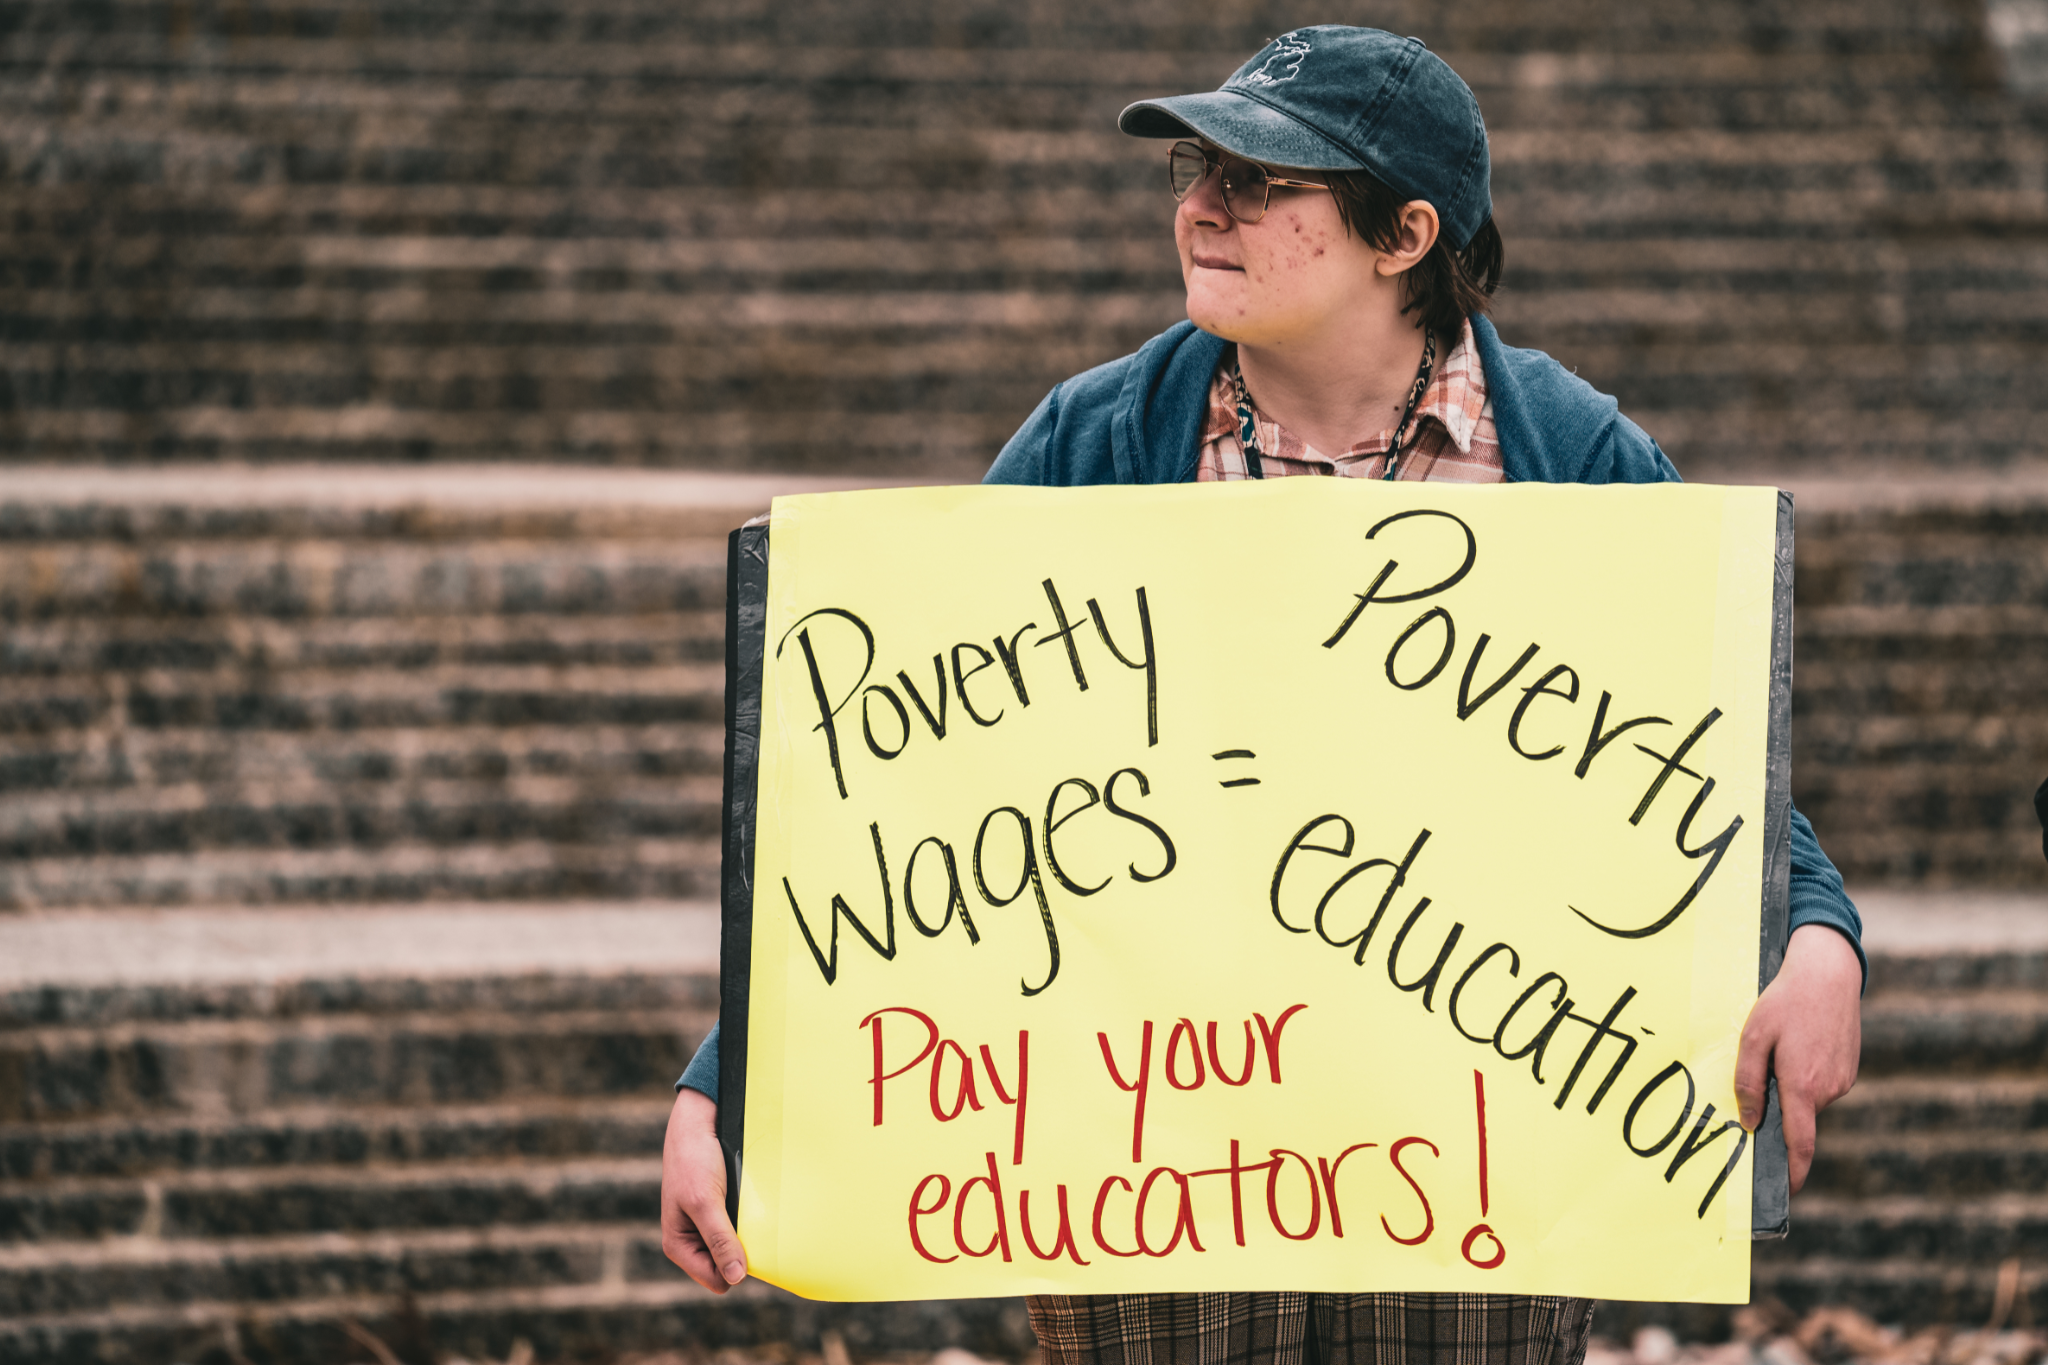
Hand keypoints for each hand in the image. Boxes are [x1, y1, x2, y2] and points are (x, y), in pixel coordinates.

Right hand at [660, 1086, 747, 1292]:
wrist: (698, 1123)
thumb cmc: (694, 1160)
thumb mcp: (706, 1202)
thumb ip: (720, 1240)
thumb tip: (736, 1277)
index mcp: (678, 1246)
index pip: (717, 1280)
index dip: (735, 1266)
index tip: (747, 1239)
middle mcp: (692, 1241)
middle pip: (728, 1266)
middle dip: (741, 1248)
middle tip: (747, 1219)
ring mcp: (707, 1226)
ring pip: (737, 1247)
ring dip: (747, 1232)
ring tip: (747, 1206)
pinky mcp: (720, 1211)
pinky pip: (740, 1228)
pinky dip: (748, 1217)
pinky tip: (748, 1200)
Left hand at [1734, 923, 1862, 1192]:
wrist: (1829, 973)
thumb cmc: (1785, 1002)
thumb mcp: (1754, 1037)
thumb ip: (1749, 1082)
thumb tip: (1749, 1122)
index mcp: (1802, 1085)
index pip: (1800, 1142)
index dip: (1794, 1171)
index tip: (1787, 1192)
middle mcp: (1828, 1089)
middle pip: (1797, 1117)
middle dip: (1779, 1108)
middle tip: (1764, 1072)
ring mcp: (1842, 1080)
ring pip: (1807, 1098)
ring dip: (1791, 1085)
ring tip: (1783, 1046)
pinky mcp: (1849, 1070)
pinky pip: (1819, 1083)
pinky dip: (1805, 1073)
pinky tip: (1799, 1043)